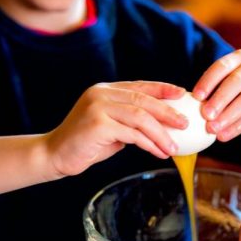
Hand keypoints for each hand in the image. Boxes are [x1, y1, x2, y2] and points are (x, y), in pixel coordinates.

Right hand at [46, 81, 186, 177]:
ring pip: (140, 117)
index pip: (140, 86)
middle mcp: (101, 94)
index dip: (163, 89)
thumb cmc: (85, 144)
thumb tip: (161, 125)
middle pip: (143, 100)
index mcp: (104, 90)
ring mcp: (98, 107)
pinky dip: (149, 143)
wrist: (54, 155)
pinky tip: (158, 152)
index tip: (182, 95)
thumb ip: (130, 122)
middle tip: (185, 123)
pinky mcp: (97, 124)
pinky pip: (132, 134)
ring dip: (161, 133)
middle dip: (168, 112)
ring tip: (174, 147)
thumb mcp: (110, 128)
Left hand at [192, 49, 240, 141]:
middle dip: (220, 99)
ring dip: (228, 116)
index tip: (196, 97)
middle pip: (237, 82)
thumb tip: (193, 106)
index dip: (208, 81)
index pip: (222, 66)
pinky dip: (237, 127)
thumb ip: (215, 87)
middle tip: (206, 115)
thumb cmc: (240, 84)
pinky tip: (224, 135)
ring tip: (213, 129)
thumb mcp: (230, 76)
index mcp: (240, 57)